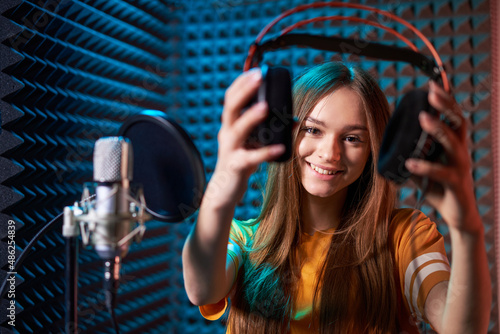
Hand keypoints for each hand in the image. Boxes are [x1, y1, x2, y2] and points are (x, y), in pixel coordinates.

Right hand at [207, 69, 284, 206]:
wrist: (225, 191)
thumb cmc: (241, 163)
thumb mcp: (252, 143)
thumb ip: (268, 130)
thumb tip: (295, 119)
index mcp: (230, 125)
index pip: (231, 98)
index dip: (242, 83)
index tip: (257, 70)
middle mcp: (227, 134)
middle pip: (231, 107)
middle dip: (245, 90)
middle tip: (260, 77)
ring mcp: (230, 149)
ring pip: (237, 129)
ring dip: (251, 117)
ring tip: (266, 107)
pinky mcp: (236, 166)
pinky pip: (251, 157)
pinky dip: (265, 152)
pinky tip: (279, 147)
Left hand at [404, 81, 480, 232]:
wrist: (458, 215)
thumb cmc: (439, 187)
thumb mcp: (423, 166)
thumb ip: (410, 154)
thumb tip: (385, 144)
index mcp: (453, 144)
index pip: (451, 116)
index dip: (444, 100)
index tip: (431, 84)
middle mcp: (460, 151)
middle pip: (457, 122)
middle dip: (445, 105)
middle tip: (431, 92)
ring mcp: (460, 167)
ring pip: (452, 143)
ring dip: (437, 129)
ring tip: (423, 118)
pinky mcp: (456, 184)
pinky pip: (441, 173)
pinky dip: (425, 167)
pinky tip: (410, 162)